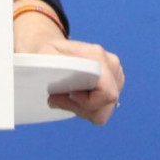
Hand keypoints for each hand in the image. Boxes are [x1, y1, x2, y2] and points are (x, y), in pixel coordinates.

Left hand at [13, 3, 124, 125]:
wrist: (53, 49)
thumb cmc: (47, 52)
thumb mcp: (43, 54)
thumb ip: (52, 65)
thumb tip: (61, 80)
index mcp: (96, 56)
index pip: (106, 92)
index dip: (87, 101)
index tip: (68, 95)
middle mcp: (111, 65)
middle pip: (104, 105)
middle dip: (80, 107)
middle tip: (56, 98)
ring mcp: (116, 76)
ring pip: (104, 110)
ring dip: (82, 109)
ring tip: (64, 98)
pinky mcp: (115, 85)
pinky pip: (103, 109)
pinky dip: (86, 108)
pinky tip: (74, 98)